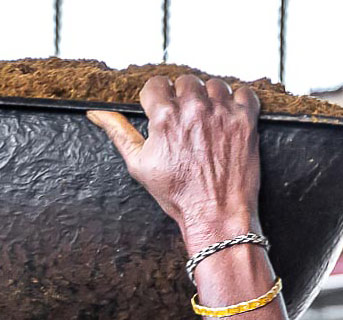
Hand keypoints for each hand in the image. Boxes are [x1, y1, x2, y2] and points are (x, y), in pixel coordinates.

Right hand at [88, 75, 260, 250]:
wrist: (216, 215)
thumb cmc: (177, 195)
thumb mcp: (139, 165)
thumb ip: (119, 133)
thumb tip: (97, 114)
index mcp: (165, 117)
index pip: (156, 84)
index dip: (158, 99)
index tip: (164, 113)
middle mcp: (194, 109)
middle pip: (185, 81)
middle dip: (183, 98)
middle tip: (186, 121)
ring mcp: (222, 113)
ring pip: (214, 84)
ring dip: (210, 98)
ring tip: (208, 121)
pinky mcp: (246, 121)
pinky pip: (245, 92)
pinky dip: (238, 101)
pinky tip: (229, 118)